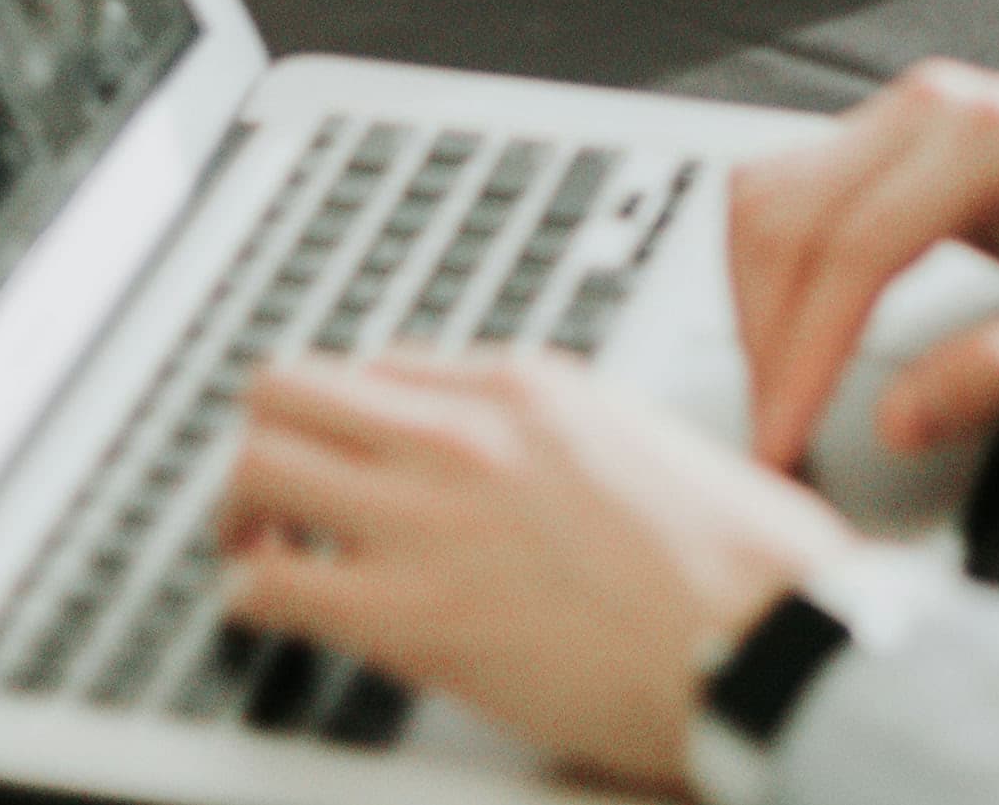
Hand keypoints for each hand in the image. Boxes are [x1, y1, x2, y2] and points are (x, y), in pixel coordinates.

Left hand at [217, 350, 848, 791]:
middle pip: (289, 390)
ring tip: (255, 545)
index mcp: (524, 382)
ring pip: (258, 468)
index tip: (347, 450)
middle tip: (270, 487)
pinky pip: (271, 586)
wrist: (755, 632)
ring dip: (242, 509)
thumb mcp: (636, 433)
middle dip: (266, 436)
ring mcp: (425, 517)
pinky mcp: (407, 615)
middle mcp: (459, 432)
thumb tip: (509, 448)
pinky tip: (268, 608)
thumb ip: (552, 428)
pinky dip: (250, 594)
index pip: (380, 365)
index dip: (350, 415)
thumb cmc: (729, 549)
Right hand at [732, 61, 998, 472]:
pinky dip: (775, 267)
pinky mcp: (892, 132)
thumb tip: (894, 424)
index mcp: (987, 142)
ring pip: (772, 195)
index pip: (855, 250)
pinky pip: (796, 188)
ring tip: (778, 399)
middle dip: (767, 338)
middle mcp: (929, 106)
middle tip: (774, 443)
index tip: (782, 443)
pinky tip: (792, 337)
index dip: (805, 356)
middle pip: (790, 217)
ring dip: (756, 300)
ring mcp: (904, 110)